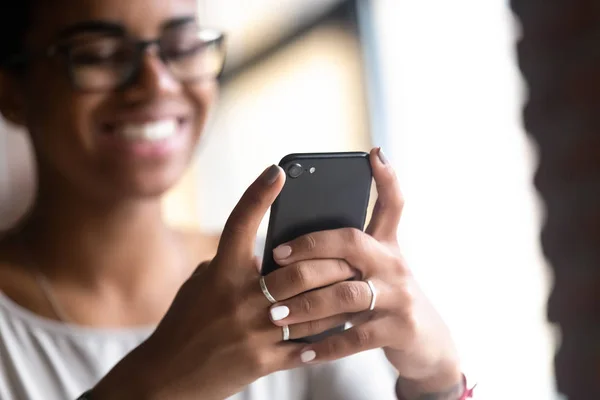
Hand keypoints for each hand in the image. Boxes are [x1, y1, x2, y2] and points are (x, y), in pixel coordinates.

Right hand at [91, 165, 352, 399]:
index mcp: (219, 273)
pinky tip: (343, 327)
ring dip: (339, 299)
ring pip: (313, 309)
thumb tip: (260, 250)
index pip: (239, 223)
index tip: (277, 171)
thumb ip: (230, 265)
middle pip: (298, 271)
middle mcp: (237, 298)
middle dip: (331, 263)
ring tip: (358, 288)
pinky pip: (307, 345)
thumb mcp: (200, 286)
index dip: (258, 194)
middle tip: (353, 253)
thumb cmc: (184, 324)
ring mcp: (251, 331)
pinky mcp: (262, 361)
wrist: (167, 377)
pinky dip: (327, 336)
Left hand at [265, 148, 461, 395]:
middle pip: (352, 242)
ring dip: (306, 305)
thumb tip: (291, 250)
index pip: (391, 205)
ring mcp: (399, 296)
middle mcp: (394, 264)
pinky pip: (354, 336)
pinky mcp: (399, 328)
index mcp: (386, 245)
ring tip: (275, 315)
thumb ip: (346, 258)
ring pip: (345, 293)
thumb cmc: (388, 300)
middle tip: (277, 257)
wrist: (428, 345)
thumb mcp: (376, 272)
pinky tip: (300, 352)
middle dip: (311, 247)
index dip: (386, 179)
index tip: (374, 154)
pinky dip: (324, 346)